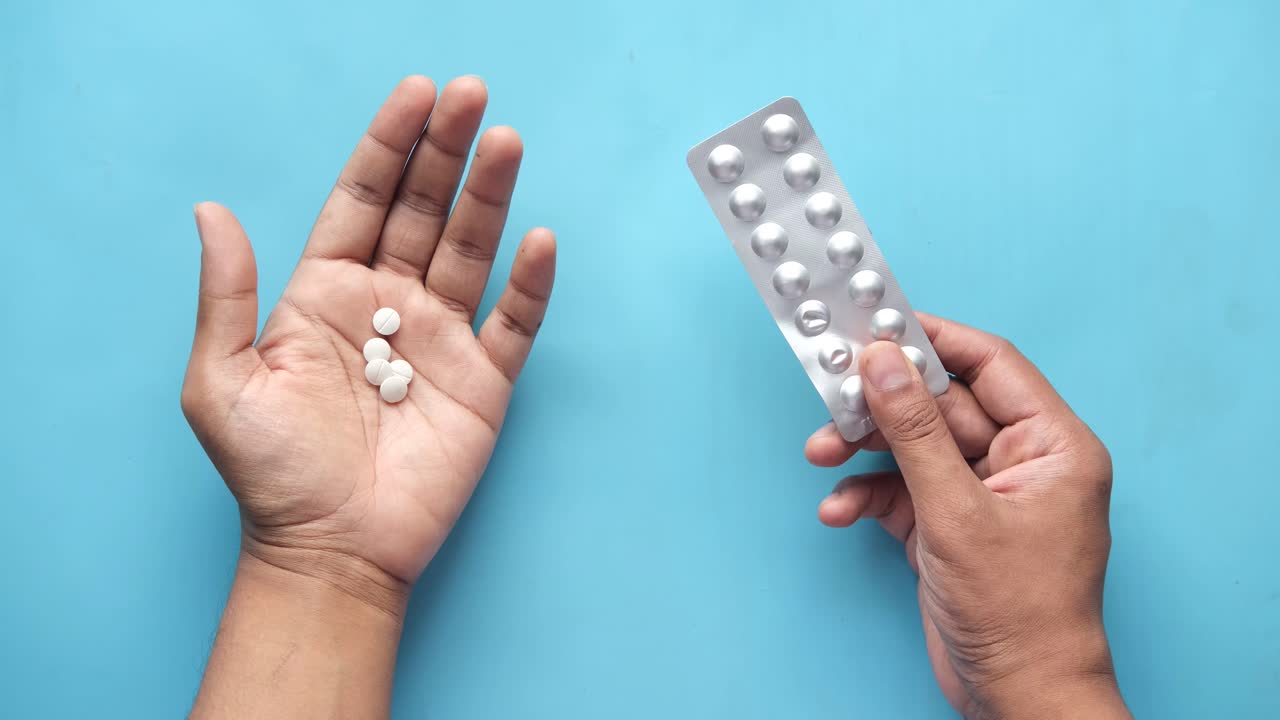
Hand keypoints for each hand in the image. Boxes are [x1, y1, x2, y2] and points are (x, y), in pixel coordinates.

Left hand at [181, 75, 555, 611]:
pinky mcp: (483, 382)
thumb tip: (209, 209)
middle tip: (473, 96)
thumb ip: (226, 295)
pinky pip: (514, 324)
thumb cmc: (272, 472)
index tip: (417, 94)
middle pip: (424, 211)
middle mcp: (389, 304)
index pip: (363, 201)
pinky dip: (529, 285)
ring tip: (507, 142)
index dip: (388, 146)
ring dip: (490, 198)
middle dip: (446, 152)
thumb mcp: (222, 382)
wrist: (331, 550)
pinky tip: (538, 240)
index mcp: (327, 293)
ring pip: (471, 252)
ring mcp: (441, 341)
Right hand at [805, 314, 1129, 718]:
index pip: (989, 365)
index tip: (877, 324)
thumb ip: (914, 432)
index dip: (932, 340)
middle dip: (881, 407)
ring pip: (911, 447)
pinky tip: (839, 511)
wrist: (1017, 699)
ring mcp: (979, 496)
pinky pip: (899, 491)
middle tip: (832, 396)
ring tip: (822, 455)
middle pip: (938, 406)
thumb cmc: (1020, 615)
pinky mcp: (947, 528)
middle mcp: (1018, 463)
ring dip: (864, 452)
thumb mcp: (956, 512)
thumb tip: (882, 362)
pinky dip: (866, 496)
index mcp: (1051, 446)